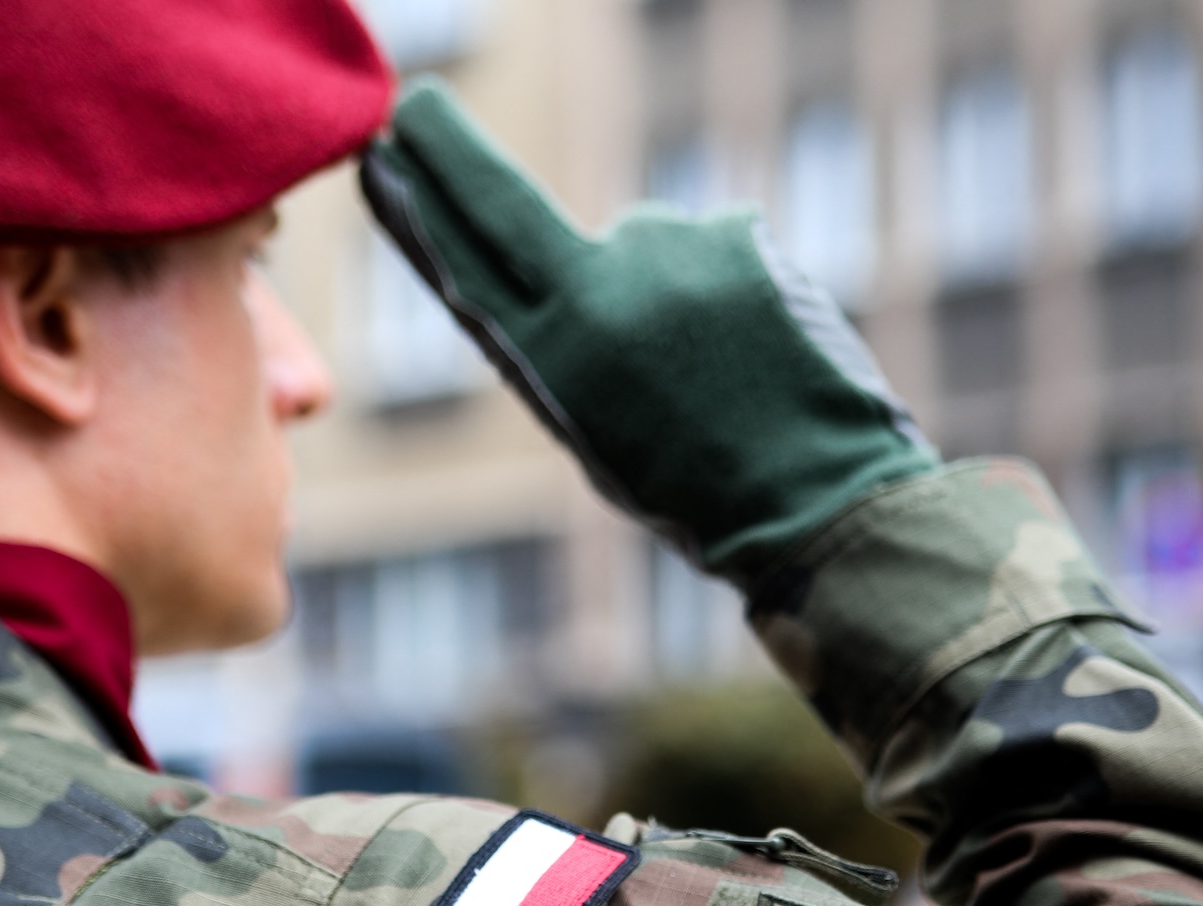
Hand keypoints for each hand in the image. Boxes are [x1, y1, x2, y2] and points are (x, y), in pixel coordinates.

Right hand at [360, 79, 937, 589]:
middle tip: (420, 109)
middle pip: (506, 202)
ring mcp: (668, 253)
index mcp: (551, 358)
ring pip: (639, 243)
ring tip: (710, 366)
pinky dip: (720, 284)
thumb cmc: (696, 489)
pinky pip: (708, 247)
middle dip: (450, 151)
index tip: (383, 144)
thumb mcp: (595, 429)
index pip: (462, 253)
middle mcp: (597, 290)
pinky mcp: (735, 234)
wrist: (818, 499)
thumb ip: (559, 340)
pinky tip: (752, 346)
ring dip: (659, 284)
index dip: (418, 196)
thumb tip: (554, 260)